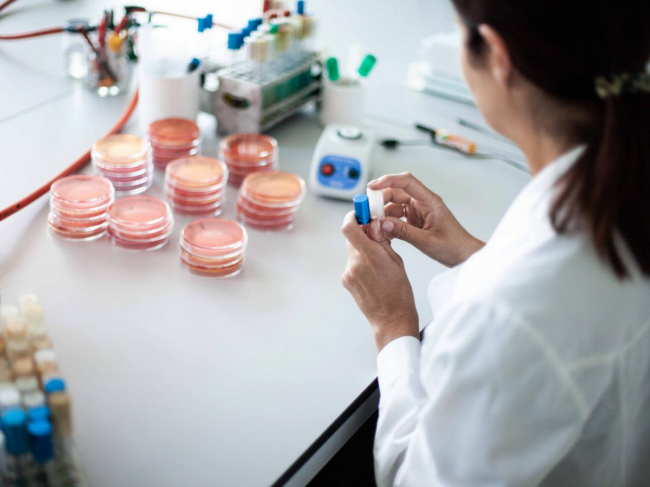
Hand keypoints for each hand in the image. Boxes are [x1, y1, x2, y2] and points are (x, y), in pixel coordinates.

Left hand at [341, 212, 418, 351]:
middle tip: (375, 234)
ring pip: (353, 251)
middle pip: (351, 238)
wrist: (391, 318)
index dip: (352, 217)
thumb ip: (381, 240)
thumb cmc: (399, 292)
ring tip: (379, 262)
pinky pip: (352, 264)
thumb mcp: (395, 260)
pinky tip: (373, 274)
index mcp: (370, 256)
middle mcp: (355, 263)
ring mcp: (348, 273)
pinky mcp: (346, 280)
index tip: (360, 213)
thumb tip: (374, 223)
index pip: (349, 227)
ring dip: (363, 249)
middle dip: (362, 233)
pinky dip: (361, 263)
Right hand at [368, 172, 484, 266]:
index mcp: (430, 201)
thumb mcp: (427, 241)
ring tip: (374, 226)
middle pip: (396, 193)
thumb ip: (403, 232)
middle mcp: (423, 203)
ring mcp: (419, 212)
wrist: (464, 256)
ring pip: (394, 206)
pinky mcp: (416, 221)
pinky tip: (383, 233)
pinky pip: (397, 218)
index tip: (371, 187)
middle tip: (367, 212)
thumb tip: (381, 224)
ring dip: (383, 214)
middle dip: (380, 200)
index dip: (387, 180)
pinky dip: (388, 223)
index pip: (406, 181)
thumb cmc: (454, 246)